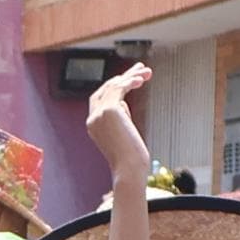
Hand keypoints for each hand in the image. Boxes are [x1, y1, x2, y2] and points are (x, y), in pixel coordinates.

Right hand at [84, 63, 155, 181]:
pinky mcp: (109, 110)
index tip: (129, 80)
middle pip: (105, 88)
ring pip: (113, 86)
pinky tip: (141, 79)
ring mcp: (98, 114)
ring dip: (131, 76)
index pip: (100, 98)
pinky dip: (130, 81)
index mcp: (93, 125)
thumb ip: (120, 119)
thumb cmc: (130, 160)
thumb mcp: (123, 135)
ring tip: (146, 72)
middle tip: (140, 70)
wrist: (129, 169)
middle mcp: (92, 118)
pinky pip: (119, 88)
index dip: (115, 87)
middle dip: (123, 77)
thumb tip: (124, 104)